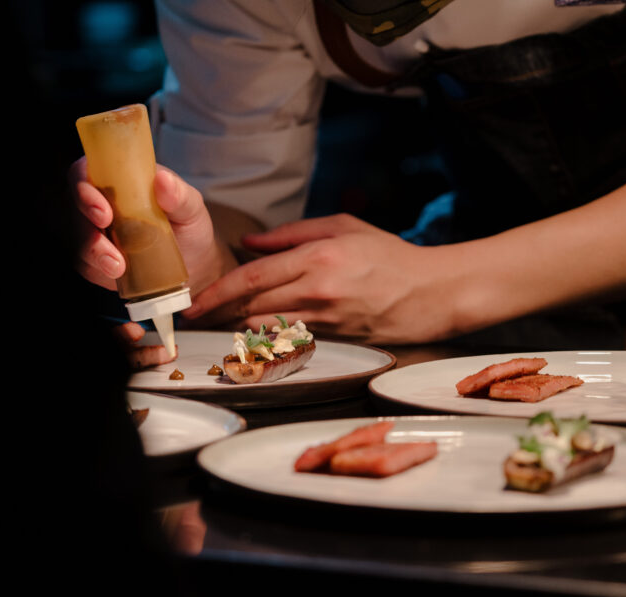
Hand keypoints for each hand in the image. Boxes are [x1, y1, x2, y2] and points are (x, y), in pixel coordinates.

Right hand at [68, 157, 231, 292]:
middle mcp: (101, 202)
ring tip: (118, 268)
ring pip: (77, 239)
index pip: (85, 172)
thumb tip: (163, 181)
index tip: (103, 211)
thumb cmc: (189, 228)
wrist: (194, 266)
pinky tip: (117, 275)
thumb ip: (179, 195)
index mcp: (119, 179)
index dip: (84, 188)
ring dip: (93, 253)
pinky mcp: (95, 259)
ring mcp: (96, 231)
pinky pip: (85, 264)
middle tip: (109, 247)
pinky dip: (97, 270)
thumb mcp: (191, 209)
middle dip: (86, 228)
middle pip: (75, 207)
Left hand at [181, 214, 458, 343]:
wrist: (431, 294)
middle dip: (219, 313)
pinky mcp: (334, 340)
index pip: (253, 278)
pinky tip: (255, 333)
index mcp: (319, 258)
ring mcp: (326, 320)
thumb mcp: (343, 227)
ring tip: (218, 323)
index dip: (217, 292)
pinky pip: (289, 340)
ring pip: (267, 329)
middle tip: (195, 315)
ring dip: (239, 327)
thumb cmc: (389, 255)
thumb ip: (291, 233)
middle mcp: (319, 292)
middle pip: (252, 308)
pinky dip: (267, 337)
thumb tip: (249, 243)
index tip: (194, 302)